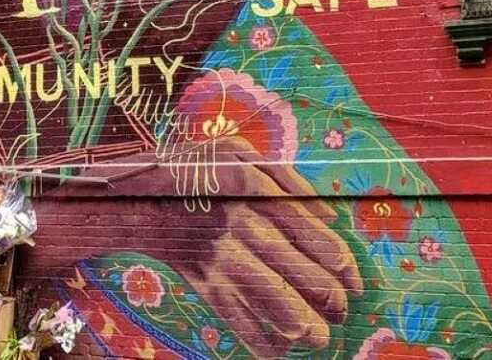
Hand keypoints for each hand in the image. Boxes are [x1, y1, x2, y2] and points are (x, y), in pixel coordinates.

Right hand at [84, 136, 361, 357]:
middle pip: (300, 270)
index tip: (352, 281)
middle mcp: (240, 224)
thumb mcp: (237, 151)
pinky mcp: (204, 284)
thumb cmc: (196, 168)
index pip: (313, 234)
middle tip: (341, 308)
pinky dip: (265, 342)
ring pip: (275, 300)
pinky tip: (281, 347)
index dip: (342, 264)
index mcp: (254, 189)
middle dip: (332, 298)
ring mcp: (221, 257)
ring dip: (306, 326)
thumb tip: (330, 214)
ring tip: (320, 336)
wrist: (139, 196)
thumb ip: (286, 176)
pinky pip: (240, 321)